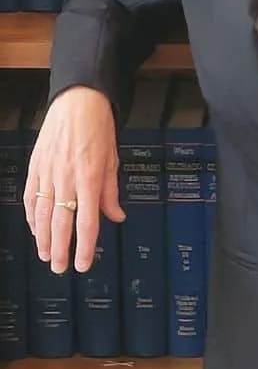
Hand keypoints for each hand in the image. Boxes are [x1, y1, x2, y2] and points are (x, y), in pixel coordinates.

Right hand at [23, 86, 125, 273]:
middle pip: (61, 223)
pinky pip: (30, 198)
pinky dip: (31, 217)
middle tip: (60, 268)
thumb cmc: (98, 127)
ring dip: (43, 238)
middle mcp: (67, 178)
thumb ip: (111, 191)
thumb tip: (116, 216)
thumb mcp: (112, 158)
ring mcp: (48, 173)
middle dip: (61, 249)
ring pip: (41, 215)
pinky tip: (35, 229)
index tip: (83, 264)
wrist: (77, 101)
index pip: (87, 221)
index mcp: (90, 177)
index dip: (84, 247)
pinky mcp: (35, 167)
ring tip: (46, 255)